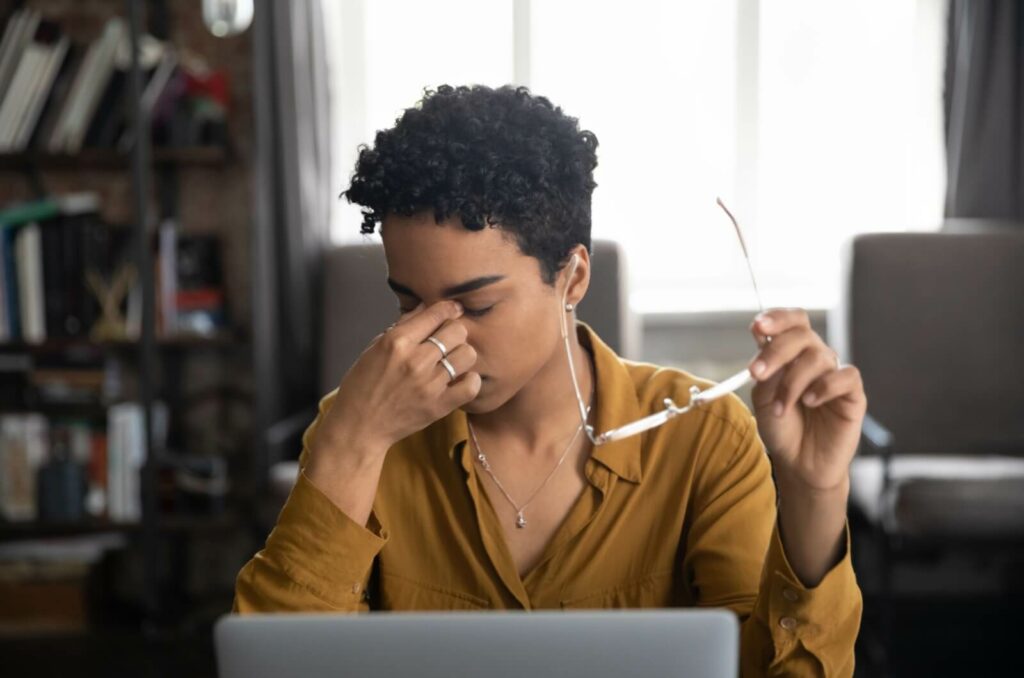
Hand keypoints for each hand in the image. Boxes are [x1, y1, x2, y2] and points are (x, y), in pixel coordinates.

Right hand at [313, 300, 482, 464]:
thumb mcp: (374, 348)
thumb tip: (426, 307)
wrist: (359, 426)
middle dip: (454, 332)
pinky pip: (472, 385)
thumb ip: (402, 327)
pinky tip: (460, 380)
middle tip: (448, 341)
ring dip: (462, 355)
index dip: (448, 309)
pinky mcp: (439, 406)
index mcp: (396, 341)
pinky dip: (471, 381)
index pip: (436, 313)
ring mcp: (429, 384)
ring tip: (452, 361)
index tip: (452, 311)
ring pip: (467, 354)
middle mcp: (415, 360)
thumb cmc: (362, 385)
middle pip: (457, 331)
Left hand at [747, 308, 866, 492]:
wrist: (798, 463)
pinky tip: (811, 402)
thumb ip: (766, 371)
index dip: (777, 318)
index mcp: (792, 354)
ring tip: (781, 408)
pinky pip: (845, 376)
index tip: (758, 326)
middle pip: (802, 334)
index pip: (792, 321)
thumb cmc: (782, 429)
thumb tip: (765, 342)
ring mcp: (834, 374)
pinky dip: (824, 386)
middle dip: (776, 351)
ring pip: (818, 357)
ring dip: (792, 382)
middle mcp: (815, 359)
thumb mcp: (763, 398)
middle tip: (757, 373)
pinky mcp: (853, 394)